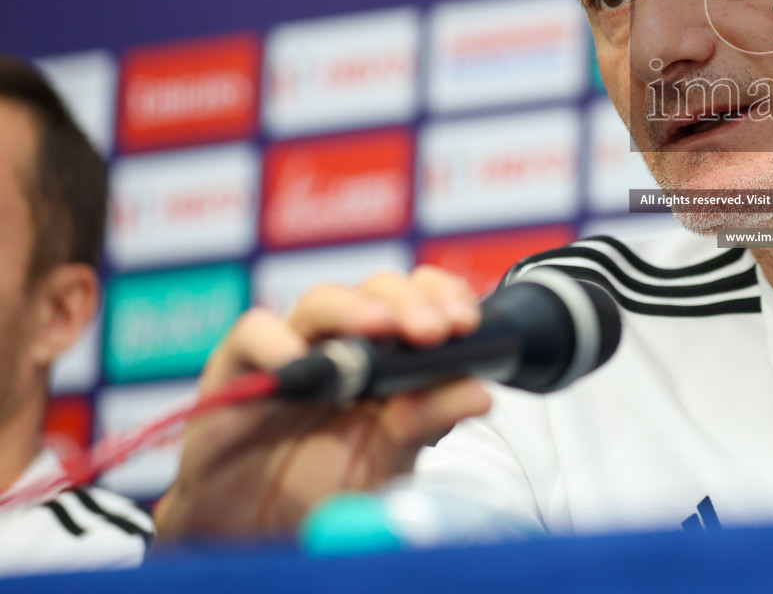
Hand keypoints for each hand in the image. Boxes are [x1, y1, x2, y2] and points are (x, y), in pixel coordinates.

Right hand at [154, 266, 492, 539]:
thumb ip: (426, 423)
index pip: (420, 301)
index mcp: (387, 358)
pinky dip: (276, 341)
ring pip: (320, 302)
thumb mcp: (386, 461)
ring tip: (381, 327)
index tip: (466, 322)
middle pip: (377, 292)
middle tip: (434, 330)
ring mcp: (290, 351)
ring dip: (354, 309)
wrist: (251, 534)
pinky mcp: (236, 368)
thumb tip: (481, 394)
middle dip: (411, 301)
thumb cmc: (321, 488)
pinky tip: (299, 364)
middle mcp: (341, 344)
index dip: (444, 297)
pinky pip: (253, 334)